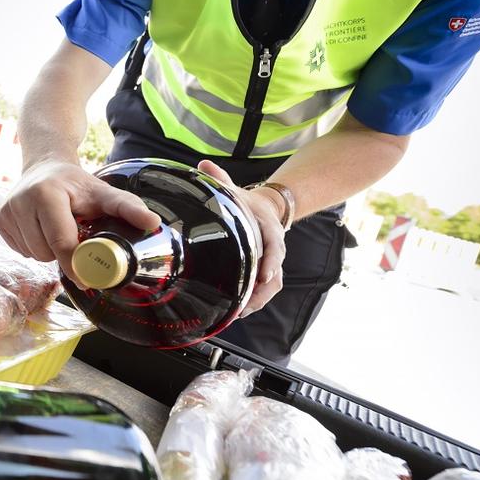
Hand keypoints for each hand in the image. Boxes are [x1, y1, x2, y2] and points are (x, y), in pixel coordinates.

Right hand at [0, 160, 160, 281]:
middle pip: (46, 252)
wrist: (44, 166)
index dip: (75, 265)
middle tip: (74, 239)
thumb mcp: (103, 192)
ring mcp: (6, 211)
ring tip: (56, 231)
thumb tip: (153, 224)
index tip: (88, 279)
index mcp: (46, 194)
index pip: (61, 242)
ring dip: (48, 252)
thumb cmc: (76, 184)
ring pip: (31, 255)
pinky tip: (40, 230)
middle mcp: (21, 201)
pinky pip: (19, 250)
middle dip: (62, 255)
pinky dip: (33, 247)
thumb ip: (127, 207)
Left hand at [196, 160, 286, 317]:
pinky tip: (237, 313)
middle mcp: (274, 248)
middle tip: (245, 304)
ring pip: (271, 287)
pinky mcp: (265, 273)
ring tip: (239, 313)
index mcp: (269, 228)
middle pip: (275, 273)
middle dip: (262, 291)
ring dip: (257, 301)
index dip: (272, 261)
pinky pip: (265, 291)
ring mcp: (271, 262)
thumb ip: (220, 179)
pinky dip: (254, 302)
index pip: (276, 246)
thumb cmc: (244, 202)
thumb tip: (203, 165)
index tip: (266, 274)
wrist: (263, 209)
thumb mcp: (234, 189)